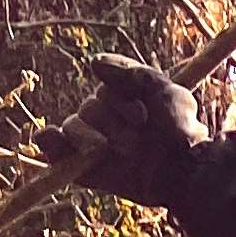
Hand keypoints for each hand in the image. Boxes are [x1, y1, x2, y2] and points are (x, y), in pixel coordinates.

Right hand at [47, 54, 211, 206]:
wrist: (185, 173)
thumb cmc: (180, 130)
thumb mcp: (164, 90)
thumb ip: (129, 71)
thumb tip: (92, 63)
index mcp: (122, 100)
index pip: (104, 90)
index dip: (120, 101)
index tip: (143, 117)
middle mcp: (107, 120)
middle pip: (89, 109)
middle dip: (111, 123)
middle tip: (136, 141)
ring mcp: (95, 145)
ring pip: (73, 127)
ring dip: (89, 136)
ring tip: (107, 149)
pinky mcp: (87, 170)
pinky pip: (56, 151)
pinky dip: (50, 143)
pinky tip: (51, 137)